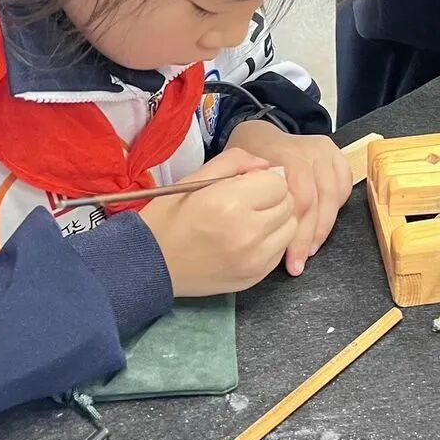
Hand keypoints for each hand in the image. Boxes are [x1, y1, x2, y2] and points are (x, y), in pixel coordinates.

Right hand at [140, 148, 296, 295]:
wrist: (149, 263)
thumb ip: (236, 161)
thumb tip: (267, 166)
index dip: (263, 179)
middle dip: (272, 198)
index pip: (277, 182)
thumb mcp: (196, 177)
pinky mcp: (254, 277)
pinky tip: (248, 240)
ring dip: (276, 220)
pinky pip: (280, 251)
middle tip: (248, 202)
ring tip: (250, 221)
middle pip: (288, 204)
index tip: (246, 185)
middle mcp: (248, 233)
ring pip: (290, 228)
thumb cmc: (170, 216)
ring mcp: (254, 259)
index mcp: (231, 203)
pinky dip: (271, 242)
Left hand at [227, 120, 352, 275]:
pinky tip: (321, 229)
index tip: (287, 259)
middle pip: (318, 200)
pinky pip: (344, 187)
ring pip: (333, 196)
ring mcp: (325, 151)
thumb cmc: (245, 163)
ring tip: (311, 251)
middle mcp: (308, 150)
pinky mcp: (336, 156)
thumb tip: (264, 231)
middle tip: (299, 263)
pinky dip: (336, 210)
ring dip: (323, 228)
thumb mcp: (233, 174)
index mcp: (282, 153)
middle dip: (310, 236)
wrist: (258, 136)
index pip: (300, 197)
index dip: (296, 233)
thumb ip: (247, 196)